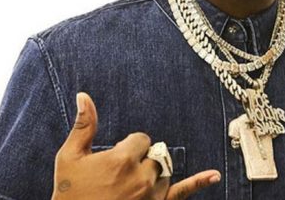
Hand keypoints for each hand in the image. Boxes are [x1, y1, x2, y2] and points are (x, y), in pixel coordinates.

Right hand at [51, 92, 220, 199]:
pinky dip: (199, 182)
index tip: (116, 157)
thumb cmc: (69, 194)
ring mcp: (151, 195)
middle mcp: (141, 176)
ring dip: (153, 175)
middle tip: (119, 175)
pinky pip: (182, 193)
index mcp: (121, 159)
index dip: (129, 146)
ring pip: (164, 172)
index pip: (141, 139)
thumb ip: (84, 125)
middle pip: (154, 155)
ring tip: (130, 187)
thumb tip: (84, 95)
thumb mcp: (70, 157)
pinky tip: (214, 175)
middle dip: (140, 160)